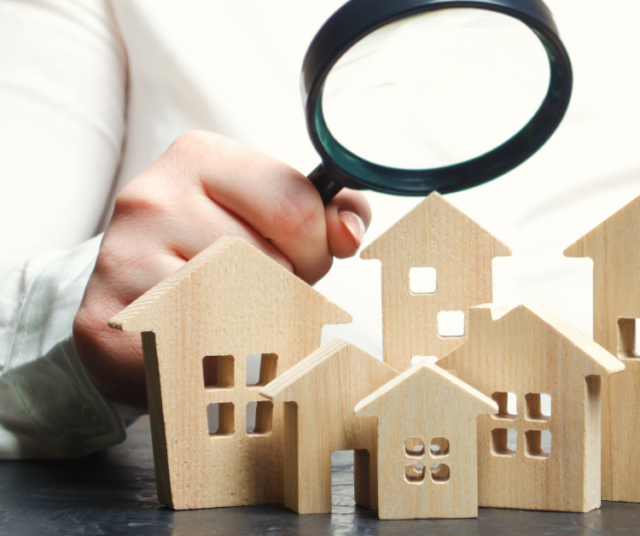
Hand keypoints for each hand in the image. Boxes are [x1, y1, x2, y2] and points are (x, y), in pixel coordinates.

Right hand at [72, 131, 370, 407]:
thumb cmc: (221, 254)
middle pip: (273, 260)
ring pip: (242, 306)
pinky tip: (204, 338)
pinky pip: (204, 345)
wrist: (131, 305)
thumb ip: (328, 213)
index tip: (299, 255)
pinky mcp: (110, 320)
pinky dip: (220, 353)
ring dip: (257, 321)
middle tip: (264, 289)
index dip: (315, 246)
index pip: (296, 205)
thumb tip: (348, 233)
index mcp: (200, 156)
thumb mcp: (275, 216)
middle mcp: (153, 196)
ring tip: (231, 310)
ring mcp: (125, 256)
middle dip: (289, 286)